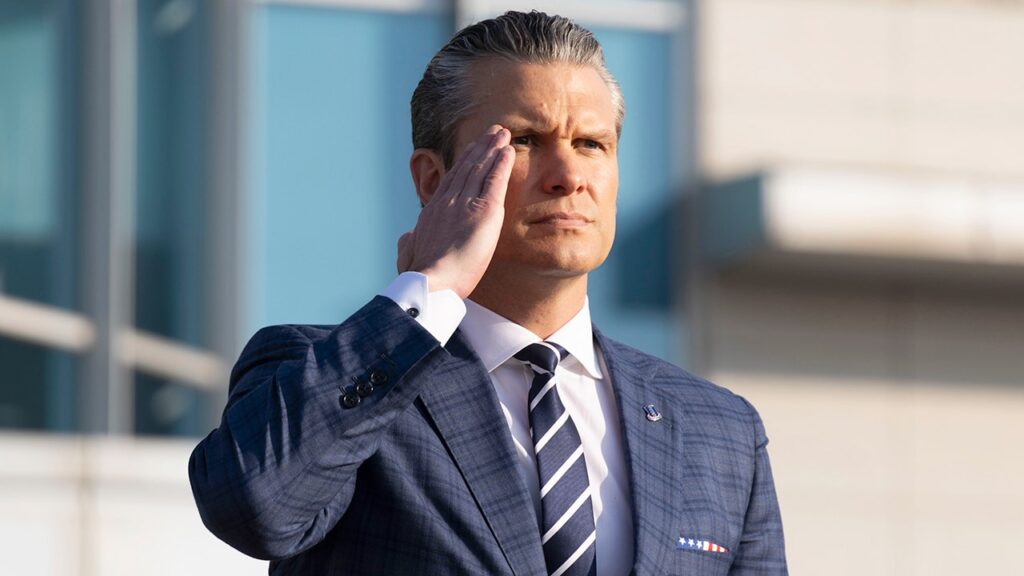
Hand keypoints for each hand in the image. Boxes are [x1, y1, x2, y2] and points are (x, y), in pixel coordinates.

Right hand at [397, 125, 513, 298]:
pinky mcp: (484, 211)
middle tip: (491, 132)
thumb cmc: (419, 275)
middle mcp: (448, 202)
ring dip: (492, 148)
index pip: (451, 181)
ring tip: (502, 133)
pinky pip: (495, 181)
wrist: (431, 281)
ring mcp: (465, 204)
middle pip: (467, 168)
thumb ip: (408, 243)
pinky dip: (501, 164)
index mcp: (432, 212)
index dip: (462, 164)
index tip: (470, 150)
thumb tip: (407, 236)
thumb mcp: (408, 255)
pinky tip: (508, 150)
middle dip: (479, 148)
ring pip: (480, 169)